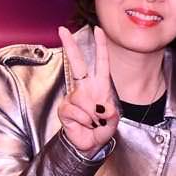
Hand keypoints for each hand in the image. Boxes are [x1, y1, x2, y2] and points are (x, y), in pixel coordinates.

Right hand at [57, 25, 117, 155]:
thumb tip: (101, 108)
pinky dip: (83, 121)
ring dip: (92, 115)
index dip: (100, 46)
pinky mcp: (65, 109)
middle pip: (77, 63)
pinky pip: (75, 111)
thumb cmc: (102, 129)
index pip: (101, 62)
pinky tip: (84, 125)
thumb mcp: (113, 121)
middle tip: (62, 30)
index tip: (98, 30)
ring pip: (81, 99)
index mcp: (100, 86)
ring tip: (94, 123)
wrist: (90, 145)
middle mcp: (86, 88)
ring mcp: (74, 97)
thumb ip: (111, 114)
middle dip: (70, 46)